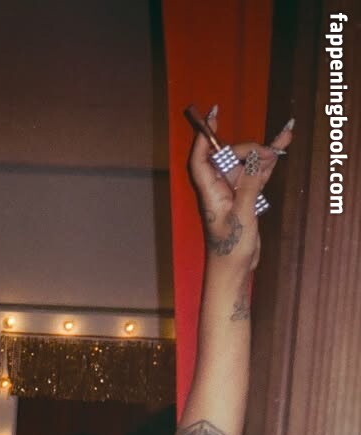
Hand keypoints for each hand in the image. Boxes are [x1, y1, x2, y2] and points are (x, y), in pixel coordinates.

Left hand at [188, 109, 293, 270]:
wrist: (235, 270)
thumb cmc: (230, 249)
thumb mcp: (241, 216)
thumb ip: (248, 186)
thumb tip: (254, 158)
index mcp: (210, 192)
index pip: (202, 158)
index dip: (205, 136)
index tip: (213, 114)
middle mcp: (219, 189)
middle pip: (230, 156)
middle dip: (248, 148)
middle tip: (266, 154)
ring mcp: (233, 192)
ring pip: (245, 163)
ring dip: (262, 153)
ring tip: (283, 140)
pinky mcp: (245, 198)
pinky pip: (256, 174)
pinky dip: (267, 163)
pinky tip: (281, 146)